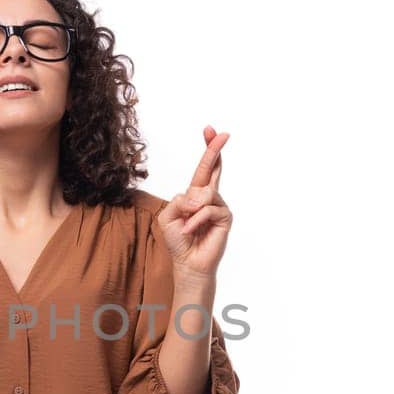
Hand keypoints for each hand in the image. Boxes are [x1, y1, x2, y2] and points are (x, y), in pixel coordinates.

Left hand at [157, 125, 232, 282]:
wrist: (188, 262)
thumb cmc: (178, 240)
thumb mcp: (169, 215)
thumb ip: (179, 200)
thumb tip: (198, 197)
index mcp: (195, 194)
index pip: (203, 168)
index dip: (207, 149)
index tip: (209, 130)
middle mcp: (209, 197)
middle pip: (213, 168)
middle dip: (214, 150)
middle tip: (223, 133)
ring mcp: (218, 206)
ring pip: (205, 193)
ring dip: (191, 210)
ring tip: (187, 225)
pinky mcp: (225, 217)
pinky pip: (208, 209)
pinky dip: (196, 220)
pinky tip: (191, 231)